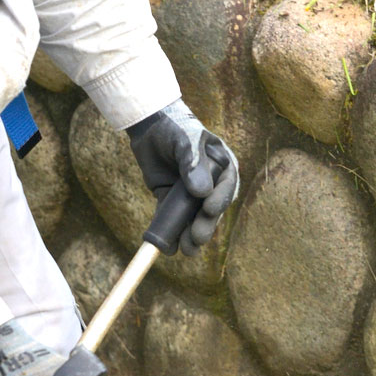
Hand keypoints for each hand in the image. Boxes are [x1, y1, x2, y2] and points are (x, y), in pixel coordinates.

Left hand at [125, 100, 238, 252]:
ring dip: (189, 235)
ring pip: (193, 219)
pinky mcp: (172, 201)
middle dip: (205, 225)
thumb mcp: (186, 140)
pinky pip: (173, 220)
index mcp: (222, 166)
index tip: (209, 210)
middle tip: (197, 237)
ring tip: (186, 249)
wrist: (149, 126)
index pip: (226, 187)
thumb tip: (201, 192)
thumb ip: (193, 162)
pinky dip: (170, 233)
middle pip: (211, 209)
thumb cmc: (175, 128)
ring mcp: (190, 195)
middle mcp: (210, 184)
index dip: (219, 200)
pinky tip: (167, 247)